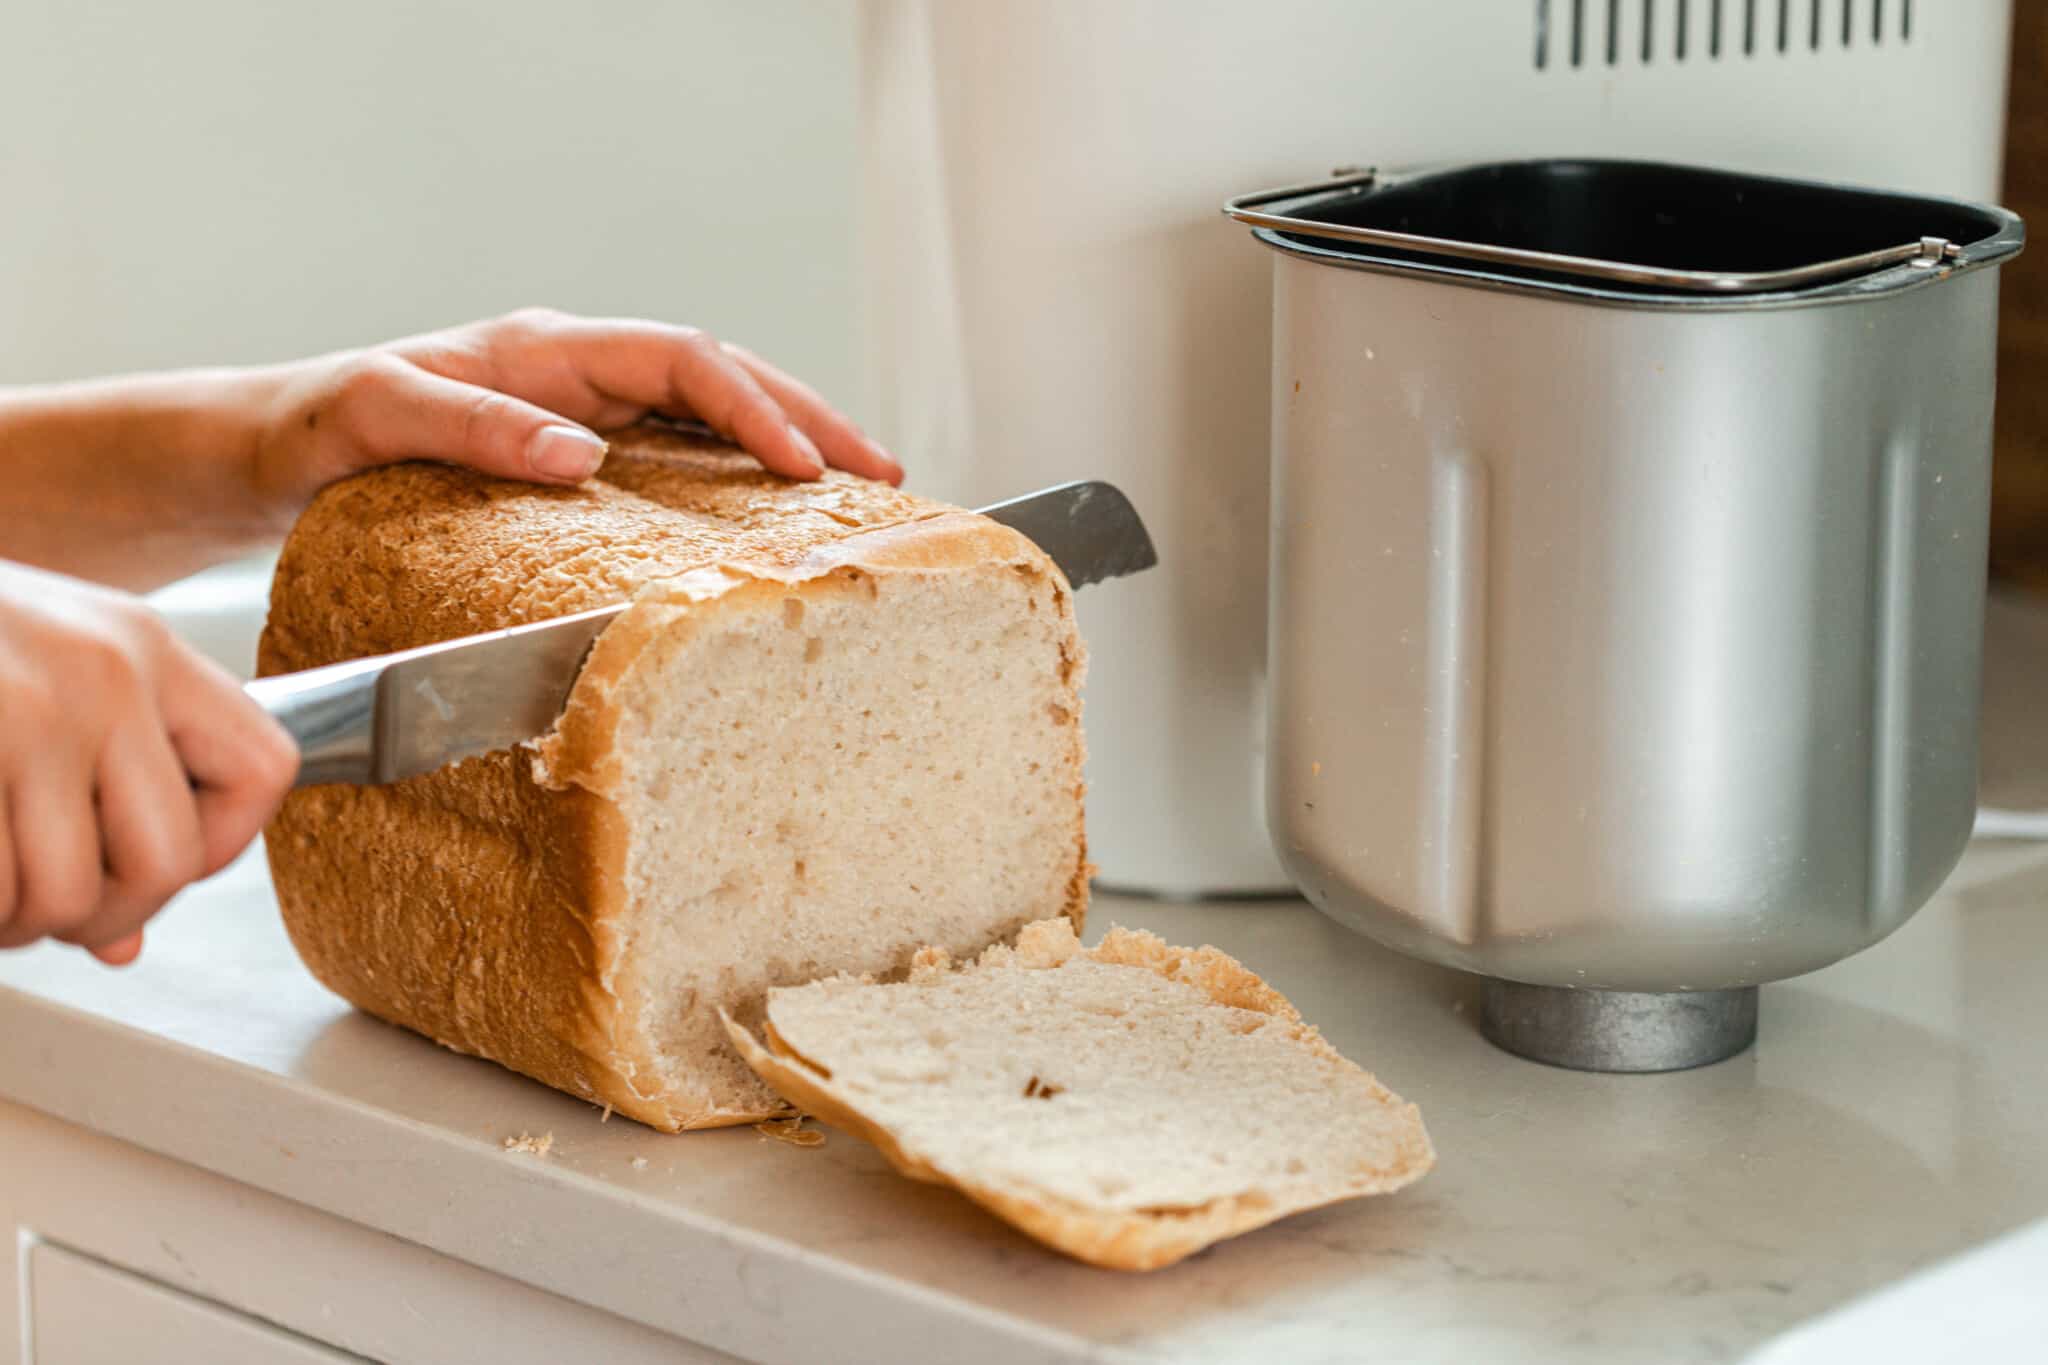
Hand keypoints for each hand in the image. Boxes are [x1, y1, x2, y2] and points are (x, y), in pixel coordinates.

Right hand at [0, 562, 297, 963]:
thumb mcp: (34, 683)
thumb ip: (96, 789)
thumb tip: (123, 941)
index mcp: (142, 647)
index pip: (266, 767)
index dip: (223, 842)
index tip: (150, 860)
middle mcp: (100, 672)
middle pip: (168, 859)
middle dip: (100, 912)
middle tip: (40, 908)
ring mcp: (20, 710)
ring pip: (61, 897)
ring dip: (9, 922)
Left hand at [249, 308, 901, 518]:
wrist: (278, 450)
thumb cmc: (320, 425)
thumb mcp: (378, 414)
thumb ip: (473, 424)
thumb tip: (583, 455)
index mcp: (548, 347)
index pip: (683, 358)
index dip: (754, 406)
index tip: (806, 466)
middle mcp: (582, 374)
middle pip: (726, 377)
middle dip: (812, 419)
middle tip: (887, 474)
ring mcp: (591, 413)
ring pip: (717, 415)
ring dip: (793, 446)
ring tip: (864, 496)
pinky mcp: (589, 459)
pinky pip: (687, 458)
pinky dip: (745, 483)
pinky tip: (781, 525)